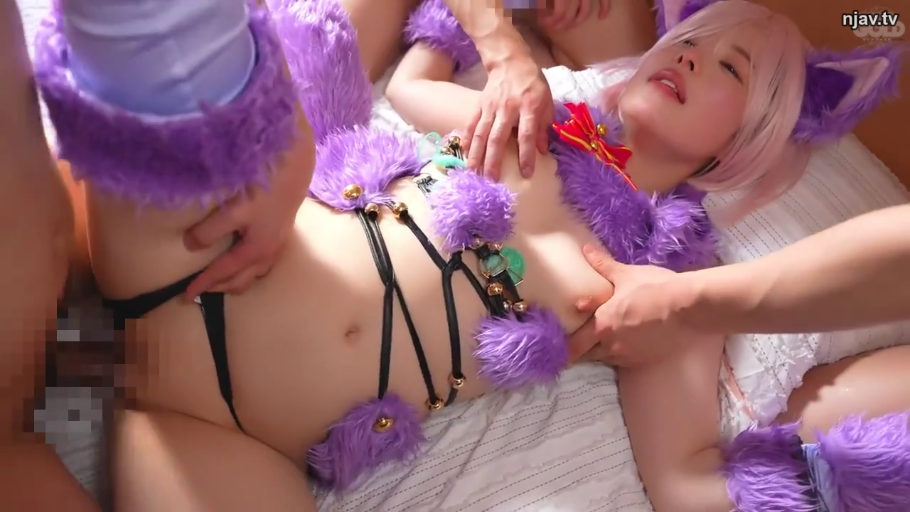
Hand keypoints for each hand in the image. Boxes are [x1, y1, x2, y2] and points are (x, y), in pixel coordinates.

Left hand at [182, 141, 312, 298]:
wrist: (293, 169)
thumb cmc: (263, 189)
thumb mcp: (233, 211)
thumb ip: (210, 230)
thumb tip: (190, 245)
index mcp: (256, 251)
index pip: (224, 272)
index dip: (204, 283)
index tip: (185, 295)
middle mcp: (269, 253)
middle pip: (242, 280)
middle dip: (221, 287)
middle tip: (200, 292)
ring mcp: (278, 244)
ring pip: (256, 273)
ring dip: (238, 280)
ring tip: (223, 281)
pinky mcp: (282, 232)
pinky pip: (264, 262)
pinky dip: (251, 269)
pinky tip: (247, 259)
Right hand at [464, 52, 552, 179]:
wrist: (510, 61)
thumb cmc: (532, 84)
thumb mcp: (546, 102)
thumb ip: (544, 126)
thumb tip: (542, 150)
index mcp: (528, 107)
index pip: (527, 135)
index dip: (527, 155)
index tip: (526, 173)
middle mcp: (508, 109)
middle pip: (498, 138)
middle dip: (494, 160)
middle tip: (492, 180)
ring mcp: (490, 107)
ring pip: (481, 134)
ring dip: (477, 154)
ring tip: (474, 172)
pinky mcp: (479, 105)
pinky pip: (471, 124)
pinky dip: (467, 140)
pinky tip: (463, 154)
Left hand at [537, 0, 610, 29]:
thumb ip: (543, 0)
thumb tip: (538, 9)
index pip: (559, 13)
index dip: (550, 21)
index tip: (541, 22)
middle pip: (569, 15)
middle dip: (559, 24)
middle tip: (551, 27)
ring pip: (585, 10)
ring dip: (576, 20)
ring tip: (567, 25)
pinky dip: (605, 6)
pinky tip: (602, 16)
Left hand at [568, 245, 701, 365]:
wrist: (689, 307)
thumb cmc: (655, 288)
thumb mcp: (627, 275)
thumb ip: (603, 266)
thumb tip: (586, 251)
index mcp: (601, 324)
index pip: (573, 344)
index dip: (563, 346)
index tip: (557, 344)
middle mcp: (610, 345)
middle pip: (584, 356)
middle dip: (576, 352)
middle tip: (570, 348)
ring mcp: (628, 356)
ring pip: (603, 359)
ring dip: (597, 353)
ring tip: (596, 344)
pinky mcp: (644, 361)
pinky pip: (623, 362)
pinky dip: (617, 355)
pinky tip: (621, 345)